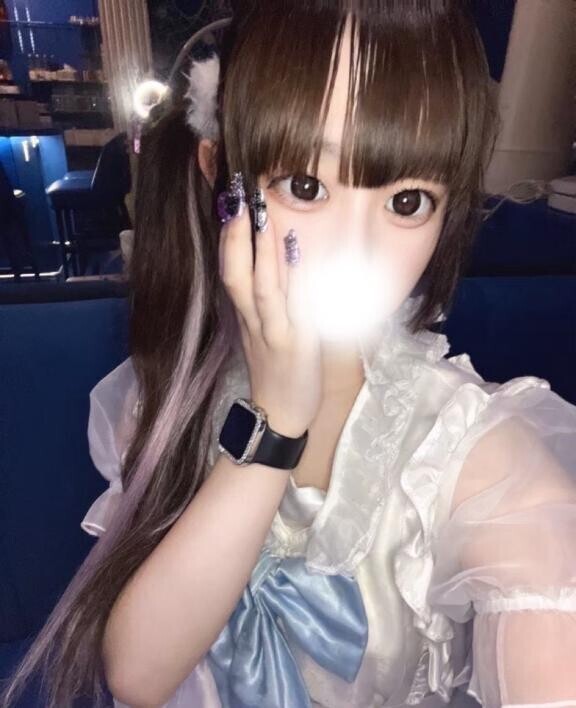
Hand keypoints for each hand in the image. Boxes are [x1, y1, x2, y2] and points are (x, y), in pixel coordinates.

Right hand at [218, 175, 321, 437]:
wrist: (281, 415)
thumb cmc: (276, 371)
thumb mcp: (264, 332)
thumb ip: (267, 299)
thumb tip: (279, 259)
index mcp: (245, 315)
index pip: (230, 269)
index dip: (227, 236)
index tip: (228, 199)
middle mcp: (252, 319)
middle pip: (235, 273)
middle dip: (234, 235)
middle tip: (236, 194)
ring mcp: (271, 331)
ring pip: (259, 286)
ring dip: (259, 250)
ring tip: (259, 215)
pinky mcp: (293, 343)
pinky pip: (289, 308)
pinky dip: (290, 280)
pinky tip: (294, 254)